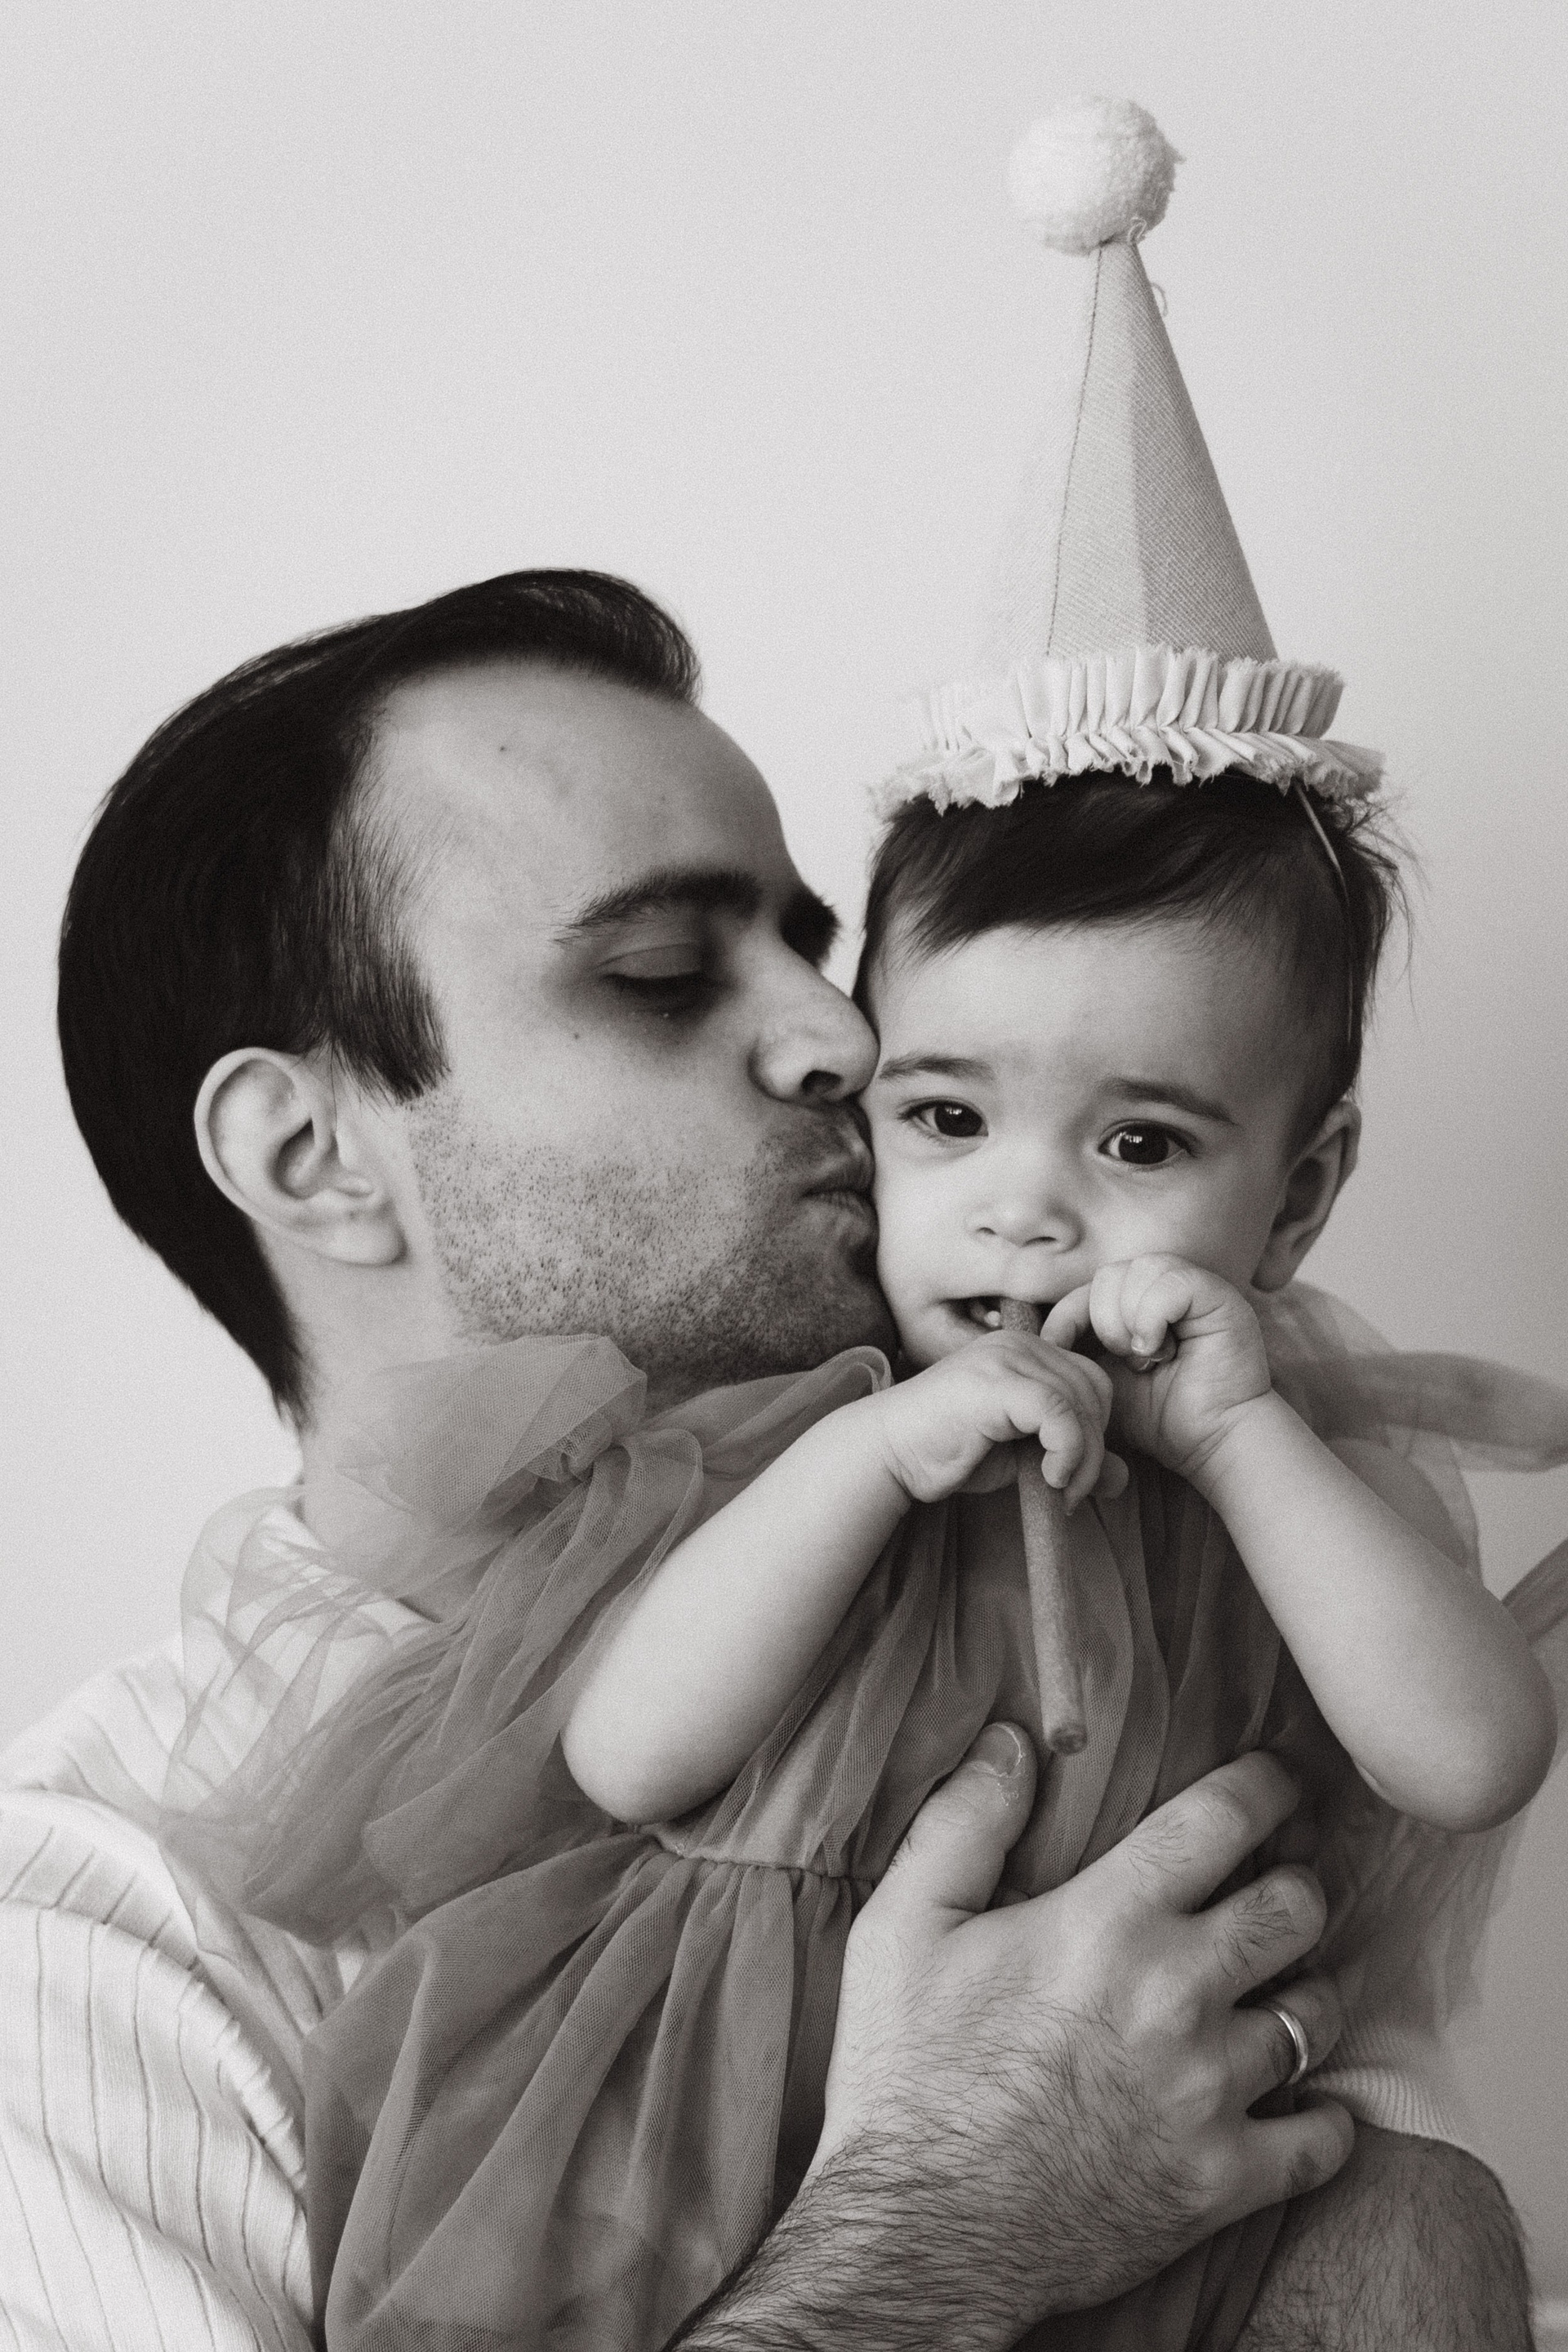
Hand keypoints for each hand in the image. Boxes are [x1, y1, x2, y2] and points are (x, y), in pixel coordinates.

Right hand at [710, 1738, 1345, 2351]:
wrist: (919, 2235)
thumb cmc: (908, 2076)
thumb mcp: (902, 1926)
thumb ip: (963, 1823)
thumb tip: (1012, 1743)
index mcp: (1108, 1920)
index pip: (1224, 1819)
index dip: (1268, 1786)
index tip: (1280, 1782)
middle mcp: (1178, 1994)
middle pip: (1296, 1908)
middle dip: (1301, 1883)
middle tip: (1288, 1883)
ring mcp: (1209, 2092)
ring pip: (1318, 2014)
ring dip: (1315, 1989)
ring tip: (1294, 1982)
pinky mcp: (1222, 2180)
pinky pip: (1324, 2140)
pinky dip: (1329, 2118)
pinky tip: (1308, 2102)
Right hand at [872, 1329, 1123, 1508]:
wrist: (890, 1454)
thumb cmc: (949, 1453)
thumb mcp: (1021, 1456)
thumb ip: (1068, 1457)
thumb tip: (1123, 1479)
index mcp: (1024, 1350)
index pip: (1091, 1378)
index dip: (1096, 1428)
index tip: (1075, 1473)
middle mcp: (1018, 1343)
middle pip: (1095, 1387)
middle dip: (1095, 1445)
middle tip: (1070, 1489)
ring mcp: (1005, 1358)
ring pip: (1081, 1403)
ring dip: (1083, 1458)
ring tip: (1059, 1490)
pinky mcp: (996, 1383)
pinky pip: (1059, 1413)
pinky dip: (1067, 1451)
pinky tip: (1049, 1478)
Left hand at [1044, 1255, 1273, 1483]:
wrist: (1213, 1443)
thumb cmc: (1160, 1418)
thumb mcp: (1102, 1381)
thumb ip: (1076, 1354)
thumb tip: (1034, 1338)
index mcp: (1139, 1304)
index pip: (1089, 1286)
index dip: (1067, 1314)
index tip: (1057, 1348)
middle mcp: (1167, 1288)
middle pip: (1109, 1273)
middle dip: (1100, 1319)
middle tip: (1120, 1358)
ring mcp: (1195, 1287)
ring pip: (1138, 1270)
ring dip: (1128, 1319)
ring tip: (1143, 1357)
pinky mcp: (1220, 1295)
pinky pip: (1170, 1281)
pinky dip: (1153, 1316)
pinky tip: (1160, 1350)